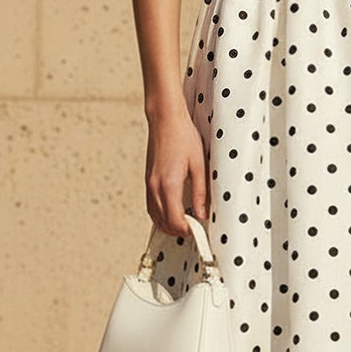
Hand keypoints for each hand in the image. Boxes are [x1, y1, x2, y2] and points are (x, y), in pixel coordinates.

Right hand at [145, 105, 209, 238]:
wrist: (165, 120)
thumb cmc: (183, 137)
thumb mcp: (199, 165)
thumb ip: (200, 192)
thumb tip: (203, 214)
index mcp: (169, 184)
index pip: (175, 220)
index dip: (187, 230)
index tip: (199, 231)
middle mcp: (155, 187)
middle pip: (164, 223)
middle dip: (179, 231)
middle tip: (196, 230)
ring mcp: (149, 185)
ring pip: (155, 217)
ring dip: (168, 225)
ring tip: (186, 224)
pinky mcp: (148, 181)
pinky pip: (151, 207)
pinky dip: (160, 216)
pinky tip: (172, 214)